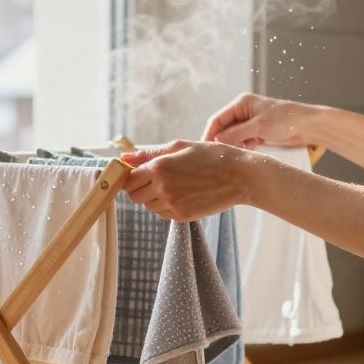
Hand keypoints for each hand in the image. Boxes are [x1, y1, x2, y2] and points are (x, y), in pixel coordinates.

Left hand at [120, 140, 251, 221]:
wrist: (239, 176)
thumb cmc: (211, 156)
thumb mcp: (180, 147)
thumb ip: (149, 154)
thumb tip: (124, 158)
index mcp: (159, 167)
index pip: (128, 180)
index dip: (130, 177)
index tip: (137, 174)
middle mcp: (162, 188)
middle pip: (134, 196)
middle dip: (140, 188)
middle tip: (157, 179)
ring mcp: (172, 204)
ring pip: (148, 206)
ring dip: (154, 198)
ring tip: (175, 185)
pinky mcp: (182, 216)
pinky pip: (163, 214)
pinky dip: (167, 206)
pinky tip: (183, 194)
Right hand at [201, 93, 317, 147]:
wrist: (309, 126)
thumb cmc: (286, 119)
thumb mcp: (258, 127)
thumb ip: (236, 133)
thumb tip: (216, 140)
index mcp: (241, 103)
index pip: (218, 119)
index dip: (209, 134)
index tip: (203, 148)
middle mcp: (244, 112)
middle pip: (224, 129)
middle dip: (220, 142)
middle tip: (214, 157)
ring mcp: (251, 123)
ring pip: (233, 137)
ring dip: (232, 147)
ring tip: (228, 158)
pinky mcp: (258, 134)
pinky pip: (243, 142)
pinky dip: (242, 149)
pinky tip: (242, 156)